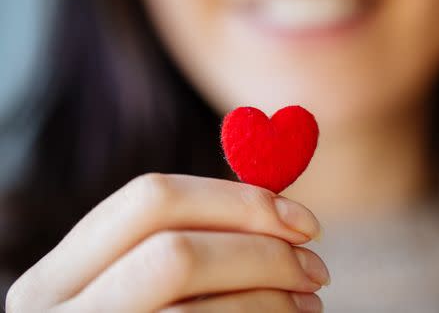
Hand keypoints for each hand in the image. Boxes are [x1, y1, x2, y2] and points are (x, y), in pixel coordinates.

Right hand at [5, 173, 326, 311]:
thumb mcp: (139, 288)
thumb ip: (190, 244)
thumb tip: (282, 212)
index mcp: (58, 275)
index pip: (151, 200)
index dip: (238, 201)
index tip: (303, 221)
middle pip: (175, 252)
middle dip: (262, 253)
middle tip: (316, 268)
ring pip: (198, 311)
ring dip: (271, 299)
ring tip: (308, 302)